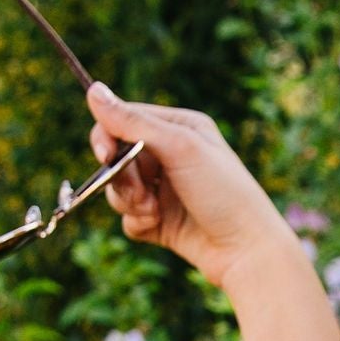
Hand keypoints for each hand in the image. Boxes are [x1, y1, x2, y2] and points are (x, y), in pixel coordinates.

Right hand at [87, 87, 288, 293]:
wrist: (246, 251)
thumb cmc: (223, 192)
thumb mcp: (180, 148)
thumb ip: (134, 122)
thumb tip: (93, 90)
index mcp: (179, 128)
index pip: (123, 120)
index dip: (108, 137)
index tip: (106, 156)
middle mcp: (170, 155)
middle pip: (115, 157)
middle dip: (121, 177)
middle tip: (142, 192)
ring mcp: (164, 189)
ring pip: (117, 189)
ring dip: (129, 201)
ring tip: (154, 211)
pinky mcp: (159, 220)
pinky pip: (128, 218)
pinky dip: (138, 222)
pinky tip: (159, 226)